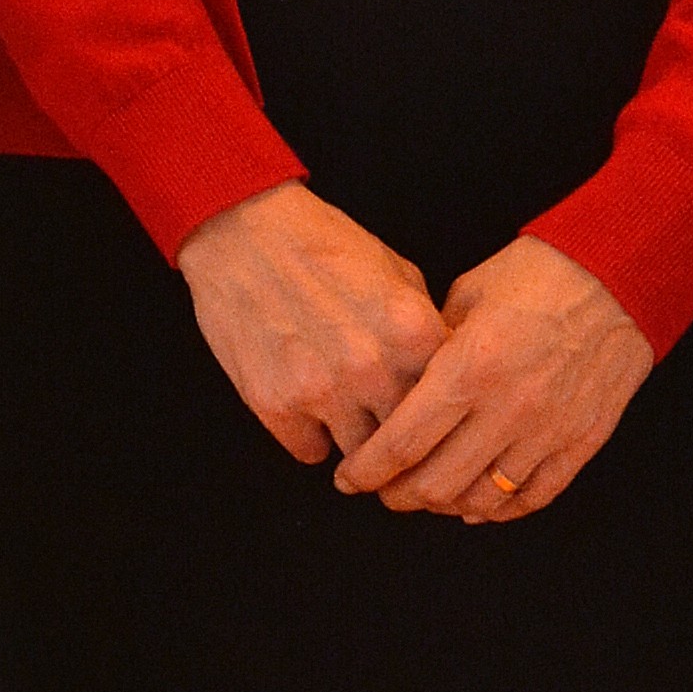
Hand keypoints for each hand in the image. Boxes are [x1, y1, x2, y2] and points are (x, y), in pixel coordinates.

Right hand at [177, 178, 441, 462]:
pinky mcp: (276, 406)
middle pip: (408, 442)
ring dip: (356, 443)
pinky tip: (303, 403)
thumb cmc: (323, 245)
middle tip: (386, 426)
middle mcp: (374, 369)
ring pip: (361, 459)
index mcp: (414, 333)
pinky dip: (308, 435)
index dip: (442, 412)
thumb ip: (426, 331)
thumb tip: (445, 380)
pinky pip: (309, 453)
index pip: (450, 406)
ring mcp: (323, 391)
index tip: (431, 416)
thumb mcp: (398, 273)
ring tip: (343, 410)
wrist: (242, 232)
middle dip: (400, 437)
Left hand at [335, 231, 650, 522]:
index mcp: (469, 368)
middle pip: (437, 484)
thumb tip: (403, 389)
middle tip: (385, 491)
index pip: (403, 444)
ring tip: (429, 496)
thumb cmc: (538, 274)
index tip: (348, 479)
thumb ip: (431, 349)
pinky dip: (500, 510)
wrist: (619, 273)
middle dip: (399, 496)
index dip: (367, 472)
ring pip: (483, 500)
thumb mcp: (467, 296)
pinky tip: (478, 505)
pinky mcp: (581, 441)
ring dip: (447, 506)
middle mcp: (507, 408)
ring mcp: (548, 430)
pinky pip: (533, 496)